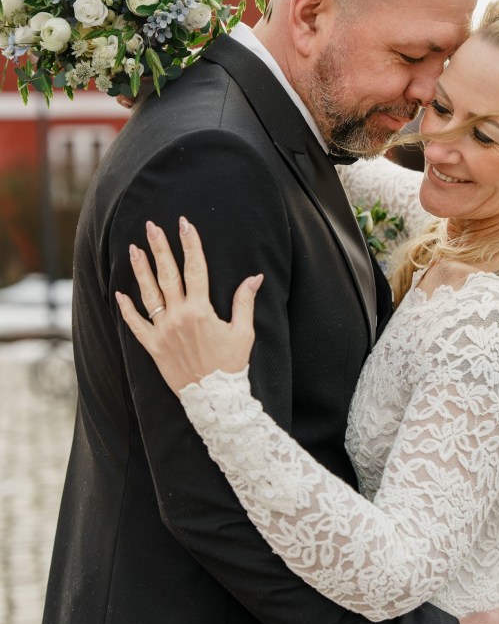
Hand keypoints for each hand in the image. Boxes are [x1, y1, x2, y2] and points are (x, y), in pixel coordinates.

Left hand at [115, 217, 262, 393]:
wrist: (214, 399)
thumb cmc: (231, 365)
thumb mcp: (243, 332)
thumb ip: (244, 302)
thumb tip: (254, 277)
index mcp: (200, 310)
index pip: (195, 269)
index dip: (190, 244)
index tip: (185, 225)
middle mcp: (178, 316)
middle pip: (167, 274)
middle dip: (160, 248)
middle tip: (151, 227)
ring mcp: (163, 331)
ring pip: (149, 294)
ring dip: (141, 270)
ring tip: (134, 249)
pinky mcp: (153, 347)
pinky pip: (136, 326)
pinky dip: (127, 310)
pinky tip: (119, 294)